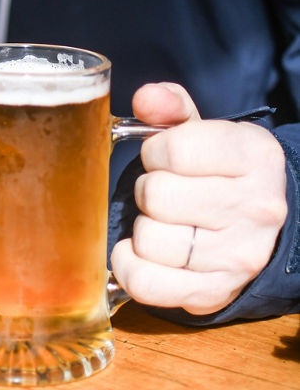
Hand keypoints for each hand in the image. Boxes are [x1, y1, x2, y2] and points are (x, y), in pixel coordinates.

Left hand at [110, 82, 286, 314]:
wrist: (260, 229)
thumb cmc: (219, 175)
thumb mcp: (204, 133)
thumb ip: (171, 109)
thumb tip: (147, 98)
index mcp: (254, 157)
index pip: (175, 148)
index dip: (156, 152)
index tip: (165, 160)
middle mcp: (255, 207)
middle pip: (158, 195)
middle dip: (148, 191)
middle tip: (163, 194)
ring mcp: (237, 255)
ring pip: (149, 239)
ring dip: (142, 229)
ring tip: (162, 222)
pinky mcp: (214, 291)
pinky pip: (145, 282)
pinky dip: (129, 267)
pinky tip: (139, 253)